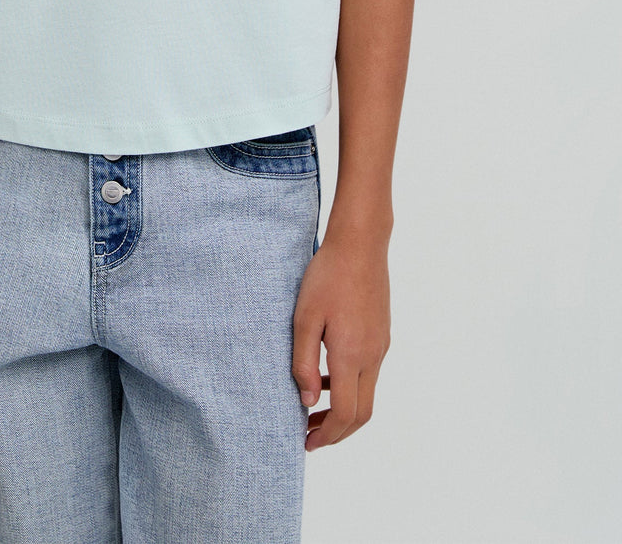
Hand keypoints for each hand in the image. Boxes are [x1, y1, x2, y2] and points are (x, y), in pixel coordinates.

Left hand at [291, 230, 390, 450]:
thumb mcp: (304, 318)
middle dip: (337, 432)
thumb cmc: (328, 276)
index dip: (327, 435)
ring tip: (313, 412)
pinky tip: (328, 378)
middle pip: (362, 414)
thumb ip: (304, 362)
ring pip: (367, 394)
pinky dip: (350, 388)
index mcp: (352, 354)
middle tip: (309, 437)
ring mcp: (380, 345)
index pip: (346, 413)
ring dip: (343, 411)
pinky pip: (369, 373)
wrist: (360, 244)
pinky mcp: (381, 334)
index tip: (306, 442)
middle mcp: (372, 356)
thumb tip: (308, 402)